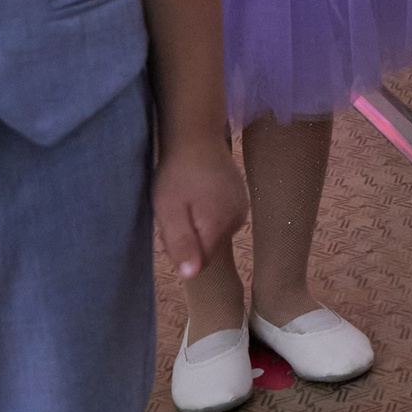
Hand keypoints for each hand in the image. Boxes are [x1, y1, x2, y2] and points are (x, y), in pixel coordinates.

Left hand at [152, 140, 247, 282]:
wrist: (197, 135)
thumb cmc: (177, 174)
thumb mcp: (169, 211)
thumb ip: (182, 244)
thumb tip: (192, 276)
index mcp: (219, 226)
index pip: (200, 264)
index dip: (182, 252)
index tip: (172, 227)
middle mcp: (238, 220)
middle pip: (208, 248)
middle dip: (190, 238)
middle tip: (176, 212)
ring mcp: (243, 208)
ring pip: (215, 234)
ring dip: (199, 225)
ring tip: (187, 200)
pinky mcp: (242, 198)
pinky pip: (222, 219)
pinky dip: (208, 213)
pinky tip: (199, 193)